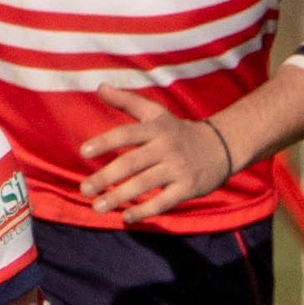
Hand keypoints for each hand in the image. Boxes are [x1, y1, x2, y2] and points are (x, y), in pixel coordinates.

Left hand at [78, 87, 232, 223]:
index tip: (83, 152)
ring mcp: (178, 168)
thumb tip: (100, 87)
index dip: (105, 142)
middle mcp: (166, 147)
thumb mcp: (155, 113)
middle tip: (84, 189)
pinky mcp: (187, 187)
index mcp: (156, 128)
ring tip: (97, 206)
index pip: (127, 133)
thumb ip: (127, 101)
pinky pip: (163, 202)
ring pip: (145, 183)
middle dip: (107, 176)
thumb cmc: (176, 131)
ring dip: (119, 196)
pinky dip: (144, 211)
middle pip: (133, 162)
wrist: (220, 147)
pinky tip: (125, 217)